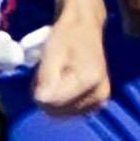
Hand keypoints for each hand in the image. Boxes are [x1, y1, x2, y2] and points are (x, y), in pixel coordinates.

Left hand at [33, 0, 108, 115]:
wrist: (85, 27)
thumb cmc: (66, 37)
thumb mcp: (51, 55)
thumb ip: (46, 79)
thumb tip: (41, 101)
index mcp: (89, 81)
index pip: (52, 102)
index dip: (38, 91)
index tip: (40, 74)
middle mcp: (99, 95)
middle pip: (57, 110)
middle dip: (45, 95)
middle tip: (46, 74)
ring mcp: (100, 101)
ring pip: (61, 112)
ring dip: (51, 98)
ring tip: (54, 77)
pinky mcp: (98, 103)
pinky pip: (69, 110)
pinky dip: (60, 100)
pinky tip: (61, 84)